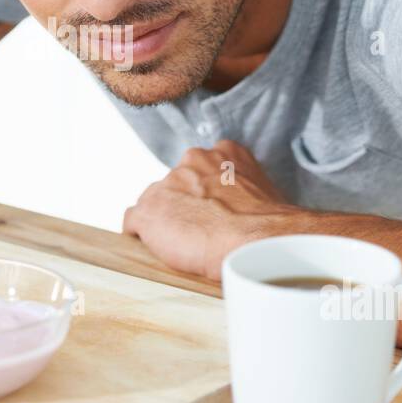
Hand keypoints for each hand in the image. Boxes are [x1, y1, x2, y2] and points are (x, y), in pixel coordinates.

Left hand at [122, 139, 300, 279]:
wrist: (255, 243)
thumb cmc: (268, 227)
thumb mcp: (264, 191)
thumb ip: (243, 187)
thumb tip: (243, 207)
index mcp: (223, 153)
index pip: (202, 168)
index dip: (204, 192)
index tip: (211, 210)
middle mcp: (192, 161)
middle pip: (176, 183)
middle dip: (183, 204)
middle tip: (200, 230)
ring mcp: (167, 184)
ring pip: (154, 202)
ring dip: (164, 220)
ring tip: (183, 244)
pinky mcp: (149, 211)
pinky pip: (133, 222)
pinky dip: (141, 236)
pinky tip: (157, 249)